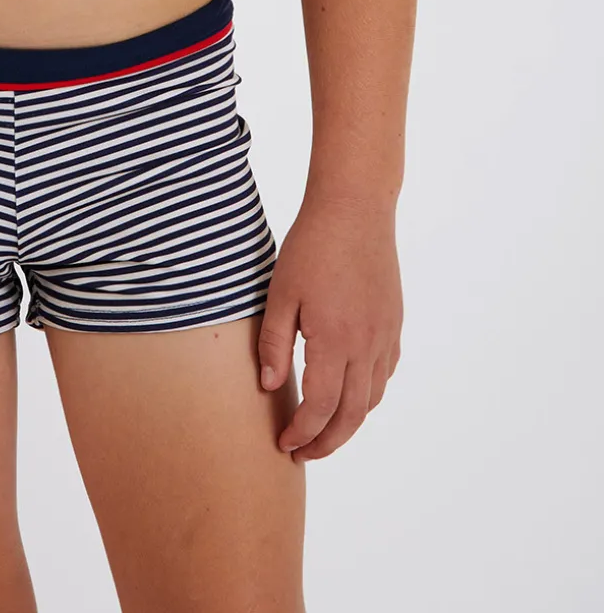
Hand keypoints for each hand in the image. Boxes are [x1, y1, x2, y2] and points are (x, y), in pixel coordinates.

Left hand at [256, 197, 402, 461]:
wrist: (355, 209)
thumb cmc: (311, 246)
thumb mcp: (280, 292)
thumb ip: (274, 343)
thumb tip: (270, 387)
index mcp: (334, 341)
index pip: (320, 408)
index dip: (302, 433)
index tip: (284, 443)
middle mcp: (366, 346)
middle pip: (351, 415)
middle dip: (327, 442)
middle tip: (303, 453)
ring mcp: (385, 336)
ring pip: (372, 399)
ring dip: (349, 423)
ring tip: (324, 431)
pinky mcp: (394, 323)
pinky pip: (385, 373)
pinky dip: (369, 395)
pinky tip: (351, 393)